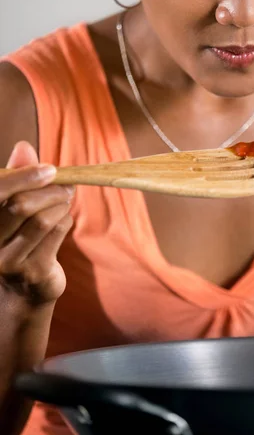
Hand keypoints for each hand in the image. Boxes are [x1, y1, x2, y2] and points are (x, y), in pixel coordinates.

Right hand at [0, 142, 73, 306]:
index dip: (23, 176)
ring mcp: (8, 260)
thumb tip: (24, 146)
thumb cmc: (18, 236)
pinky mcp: (31, 271)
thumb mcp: (14, 205)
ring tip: (65, 202)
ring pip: (42, 220)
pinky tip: (62, 221)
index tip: (49, 169)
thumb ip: (17, 175)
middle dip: (49, 191)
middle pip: (20, 205)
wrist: (24, 288)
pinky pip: (56, 234)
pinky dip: (65, 221)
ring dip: (60, 205)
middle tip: (65, 186)